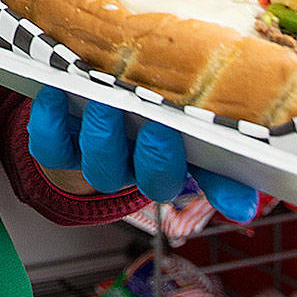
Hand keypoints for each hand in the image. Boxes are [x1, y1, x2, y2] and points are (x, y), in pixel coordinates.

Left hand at [28, 88, 260, 221]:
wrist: (82, 95)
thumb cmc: (138, 95)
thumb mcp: (177, 98)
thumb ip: (212, 111)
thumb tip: (247, 150)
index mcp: (180, 156)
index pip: (214, 182)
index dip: (227, 194)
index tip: (239, 202)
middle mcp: (140, 169)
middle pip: (153, 181)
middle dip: (157, 158)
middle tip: (159, 126)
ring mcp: (100, 162)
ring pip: (102, 170)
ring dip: (104, 139)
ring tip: (104, 104)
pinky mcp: (59, 151)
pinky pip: (50, 150)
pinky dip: (49, 124)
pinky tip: (54, 93)